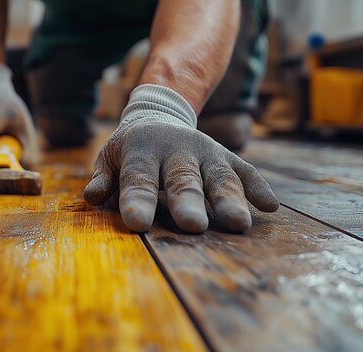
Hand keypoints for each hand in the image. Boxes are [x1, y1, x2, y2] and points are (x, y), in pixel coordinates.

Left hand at [84, 84, 278, 232]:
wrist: (160, 114)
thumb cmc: (130, 150)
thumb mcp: (110, 157)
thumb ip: (103, 177)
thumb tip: (91, 196)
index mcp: (142, 151)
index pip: (138, 179)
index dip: (137, 201)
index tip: (138, 223)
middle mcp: (177, 150)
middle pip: (183, 179)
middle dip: (188, 202)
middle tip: (194, 226)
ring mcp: (205, 152)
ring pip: (219, 176)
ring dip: (230, 199)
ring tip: (239, 224)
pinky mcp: (225, 156)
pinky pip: (245, 170)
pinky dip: (258, 186)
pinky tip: (270, 206)